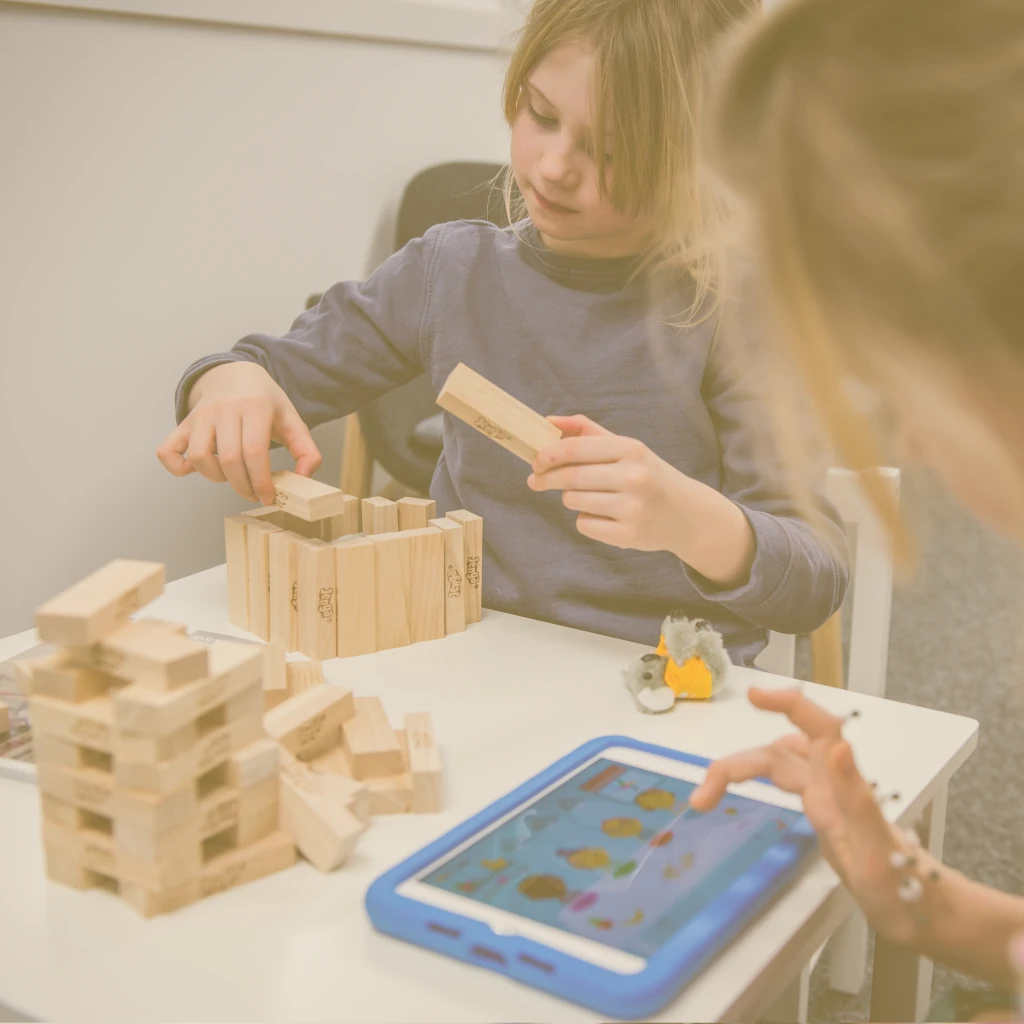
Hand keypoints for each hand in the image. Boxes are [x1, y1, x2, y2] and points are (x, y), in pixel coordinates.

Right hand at [156, 362, 320, 504]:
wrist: (235, 373)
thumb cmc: (265, 401)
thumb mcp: (292, 419)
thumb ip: (306, 449)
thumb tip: (304, 477)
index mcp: (255, 406)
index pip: (255, 452)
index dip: (261, 481)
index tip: (268, 497)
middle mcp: (225, 409)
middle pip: (229, 459)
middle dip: (243, 485)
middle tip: (253, 493)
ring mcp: (201, 415)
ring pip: (199, 457)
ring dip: (215, 477)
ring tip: (231, 476)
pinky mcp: (184, 422)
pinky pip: (168, 449)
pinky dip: (177, 467)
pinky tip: (197, 469)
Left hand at [528, 414, 688, 551]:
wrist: (686, 514)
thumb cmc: (647, 476)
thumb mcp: (626, 447)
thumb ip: (587, 431)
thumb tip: (548, 421)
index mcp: (631, 449)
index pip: (575, 448)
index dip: (547, 454)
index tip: (535, 461)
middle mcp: (634, 477)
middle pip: (570, 476)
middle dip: (546, 478)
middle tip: (536, 481)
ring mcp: (632, 508)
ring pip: (573, 501)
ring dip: (569, 499)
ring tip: (587, 498)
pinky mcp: (628, 535)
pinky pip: (584, 525)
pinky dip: (585, 520)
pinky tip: (603, 517)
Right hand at [690, 687, 926, 945]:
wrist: (920, 913)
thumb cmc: (902, 888)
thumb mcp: (878, 851)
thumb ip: (857, 799)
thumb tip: (837, 745)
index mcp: (843, 785)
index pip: (816, 727)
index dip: (786, 704)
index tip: (753, 697)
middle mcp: (833, 782)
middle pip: (777, 752)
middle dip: (735, 765)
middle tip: (701, 798)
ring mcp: (827, 795)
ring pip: (776, 765)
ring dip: (739, 771)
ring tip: (705, 798)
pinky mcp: (823, 811)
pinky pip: (784, 781)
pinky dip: (757, 779)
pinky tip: (742, 789)